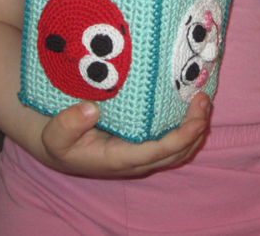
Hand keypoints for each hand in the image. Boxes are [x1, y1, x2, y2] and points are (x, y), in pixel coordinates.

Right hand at [39, 92, 209, 177]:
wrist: (59, 147)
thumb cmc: (59, 140)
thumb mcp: (55, 134)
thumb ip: (68, 124)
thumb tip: (90, 110)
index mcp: (119, 158)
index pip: (158, 152)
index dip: (180, 138)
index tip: (196, 120)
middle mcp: (136, 160)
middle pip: (177, 152)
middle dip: (195, 129)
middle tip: (204, 100)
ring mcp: (142, 153)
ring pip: (179, 149)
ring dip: (195, 127)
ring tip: (204, 100)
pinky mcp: (143, 143)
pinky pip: (172, 140)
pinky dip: (187, 126)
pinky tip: (192, 104)